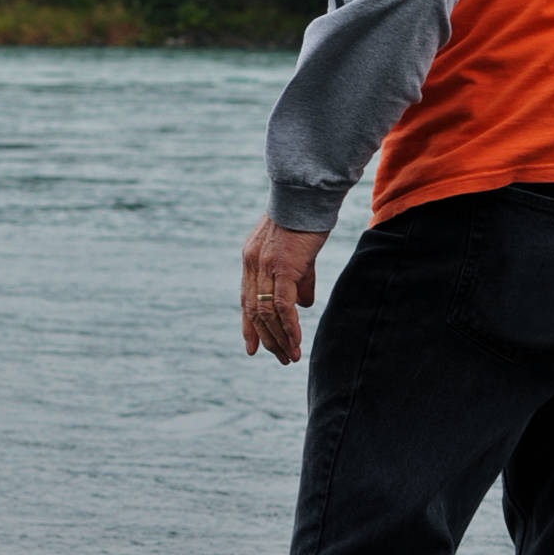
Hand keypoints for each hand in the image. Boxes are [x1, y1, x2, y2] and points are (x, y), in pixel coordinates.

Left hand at [241, 216, 328, 364]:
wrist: (307, 196)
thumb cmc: (306, 221)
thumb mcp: (298, 255)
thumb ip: (299, 280)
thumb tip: (304, 304)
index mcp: (251, 260)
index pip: (246, 299)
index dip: (249, 326)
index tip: (252, 348)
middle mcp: (252, 264)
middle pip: (254, 311)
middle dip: (266, 339)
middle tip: (281, 358)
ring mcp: (264, 266)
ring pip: (266, 312)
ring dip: (279, 338)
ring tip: (291, 356)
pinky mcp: (282, 267)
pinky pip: (282, 305)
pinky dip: (288, 326)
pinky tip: (297, 341)